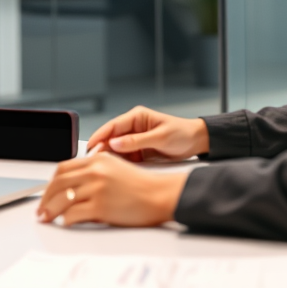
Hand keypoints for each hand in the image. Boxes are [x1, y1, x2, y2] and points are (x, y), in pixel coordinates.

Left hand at [37, 152, 187, 226]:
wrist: (159, 195)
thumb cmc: (141, 186)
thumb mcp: (115, 168)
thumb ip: (94, 172)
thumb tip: (72, 187)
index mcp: (98, 159)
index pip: (64, 168)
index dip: (51, 182)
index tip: (47, 192)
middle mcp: (95, 170)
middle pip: (59, 183)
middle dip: (45, 198)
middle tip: (41, 209)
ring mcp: (97, 188)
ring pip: (62, 199)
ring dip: (50, 211)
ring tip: (47, 218)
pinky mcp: (100, 206)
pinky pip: (73, 214)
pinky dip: (66, 220)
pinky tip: (66, 222)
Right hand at [85, 106, 208, 162]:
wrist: (196, 141)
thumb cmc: (181, 134)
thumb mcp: (160, 138)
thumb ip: (137, 141)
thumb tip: (115, 143)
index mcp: (137, 117)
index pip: (112, 126)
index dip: (99, 136)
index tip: (90, 148)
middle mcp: (133, 126)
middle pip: (111, 137)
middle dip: (102, 149)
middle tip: (93, 162)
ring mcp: (135, 138)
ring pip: (115, 148)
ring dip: (110, 158)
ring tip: (103, 169)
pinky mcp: (138, 149)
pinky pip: (124, 156)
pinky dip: (120, 163)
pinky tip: (116, 171)